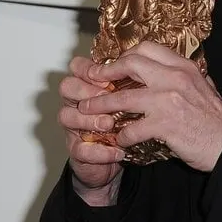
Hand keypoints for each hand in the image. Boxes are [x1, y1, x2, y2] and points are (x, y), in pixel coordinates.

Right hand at [57, 56, 125, 205]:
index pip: (78, 67)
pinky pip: (80, 149)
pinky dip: (99, 151)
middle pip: (67, 86)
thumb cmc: (128, 123)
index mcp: (90, 85)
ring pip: (66, 116)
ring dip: (90, 119)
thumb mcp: (135, 99)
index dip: (89, 67)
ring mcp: (75, 127)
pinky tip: (118, 152)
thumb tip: (155, 64)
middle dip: (85, 89)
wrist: (121, 156)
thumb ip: (137, 81)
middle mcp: (78, 103)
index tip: (110, 72)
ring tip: (110, 124)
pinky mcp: (78, 151)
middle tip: (107, 94)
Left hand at [77, 41, 221, 172]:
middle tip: (92, 79)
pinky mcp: (164, 125)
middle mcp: (175, 78)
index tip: (113, 64)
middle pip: (130, 64)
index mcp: (184, 67)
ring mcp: (168, 100)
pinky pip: (131, 129)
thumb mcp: (204, 87)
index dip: (125, 55)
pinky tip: (121, 140)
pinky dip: (122, 136)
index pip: (147, 48)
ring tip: (88, 110)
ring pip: (122, 97)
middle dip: (105, 72)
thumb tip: (170, 71)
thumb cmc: (219, 121)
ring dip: (100, 104)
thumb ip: (186, 77)